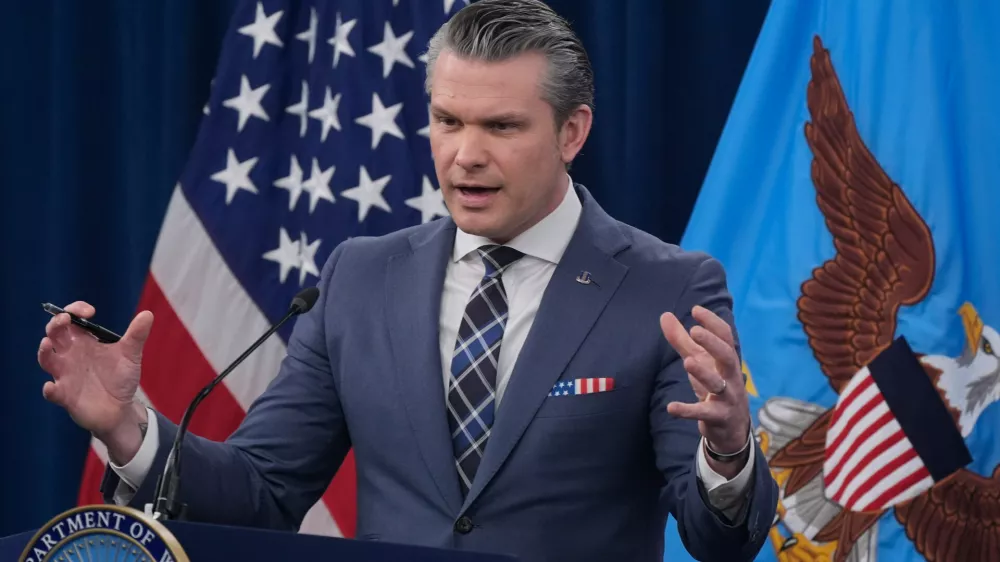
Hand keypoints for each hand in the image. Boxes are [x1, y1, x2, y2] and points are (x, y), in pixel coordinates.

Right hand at [37, 301, 153, 462]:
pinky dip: (49, 389)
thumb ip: (137, 335)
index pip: (71, 320)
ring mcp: (65, 374)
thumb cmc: (120, 378)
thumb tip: (147, 314)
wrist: (120, 408)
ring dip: (43, 352)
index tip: (89, 312)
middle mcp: (70, 355)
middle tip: (64, 319)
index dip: (74, 310)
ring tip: (46, 343)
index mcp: (84, 341)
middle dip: (55, 324)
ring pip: (46, 360)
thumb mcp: (130, 355)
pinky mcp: (65, 395)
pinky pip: (52, 392)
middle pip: (54, 334)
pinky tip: (51, 386)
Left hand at [660, 306, 750, 464]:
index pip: (725, 337)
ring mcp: (726, 398)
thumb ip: (682, 340)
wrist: (731, 428)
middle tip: (695, 331)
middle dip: (713, 344)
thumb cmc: (714, 387)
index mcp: (726, 361)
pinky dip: (687, 410)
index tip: (696, 310)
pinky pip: (703, 413)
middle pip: (727, 357)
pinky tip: (671, 407)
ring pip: (718, 385)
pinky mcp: (718, 417)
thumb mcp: (699, 362)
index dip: (713, 323)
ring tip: (687, 361)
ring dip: (704, 373)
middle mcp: (730, 377)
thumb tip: (665, 315)